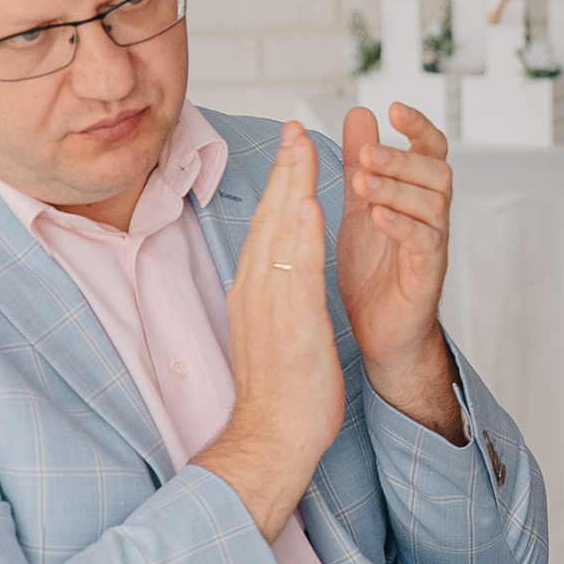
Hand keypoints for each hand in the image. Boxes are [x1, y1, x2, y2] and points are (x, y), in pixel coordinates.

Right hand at [195, 123, 345, 539]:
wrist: (273, 436)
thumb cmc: (281, 391)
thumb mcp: (277, 330)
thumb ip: (279, 295)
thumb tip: (285, 271)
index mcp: (256, 290)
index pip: (269, 226)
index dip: (281, 185)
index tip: (294, 149)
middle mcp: (256, 291)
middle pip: (269, 219)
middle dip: (284, 171)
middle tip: (296, 127)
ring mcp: (269, 306)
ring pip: (279, 236)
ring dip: (289, 188)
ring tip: (302, 147)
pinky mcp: (289, 324)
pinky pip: (294, 272)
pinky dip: (299, 237)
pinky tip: (307, 206)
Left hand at [339, 103, 463, 440]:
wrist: (378, 332)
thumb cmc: (374, 270)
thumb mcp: (359, 205)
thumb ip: (360, 162)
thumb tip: (360, 113)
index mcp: (415, 195)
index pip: (431, 149)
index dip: (418, 127)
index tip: (393, 108)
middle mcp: (431, 215)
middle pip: (437, 171)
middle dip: (402, 158)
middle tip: (365, 154)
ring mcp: (433, 244)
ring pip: (433, 204)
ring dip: (397, 189)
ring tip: (362, 185)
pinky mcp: (427, 275)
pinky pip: (426, 244)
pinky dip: (403, 227)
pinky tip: (379, 219)